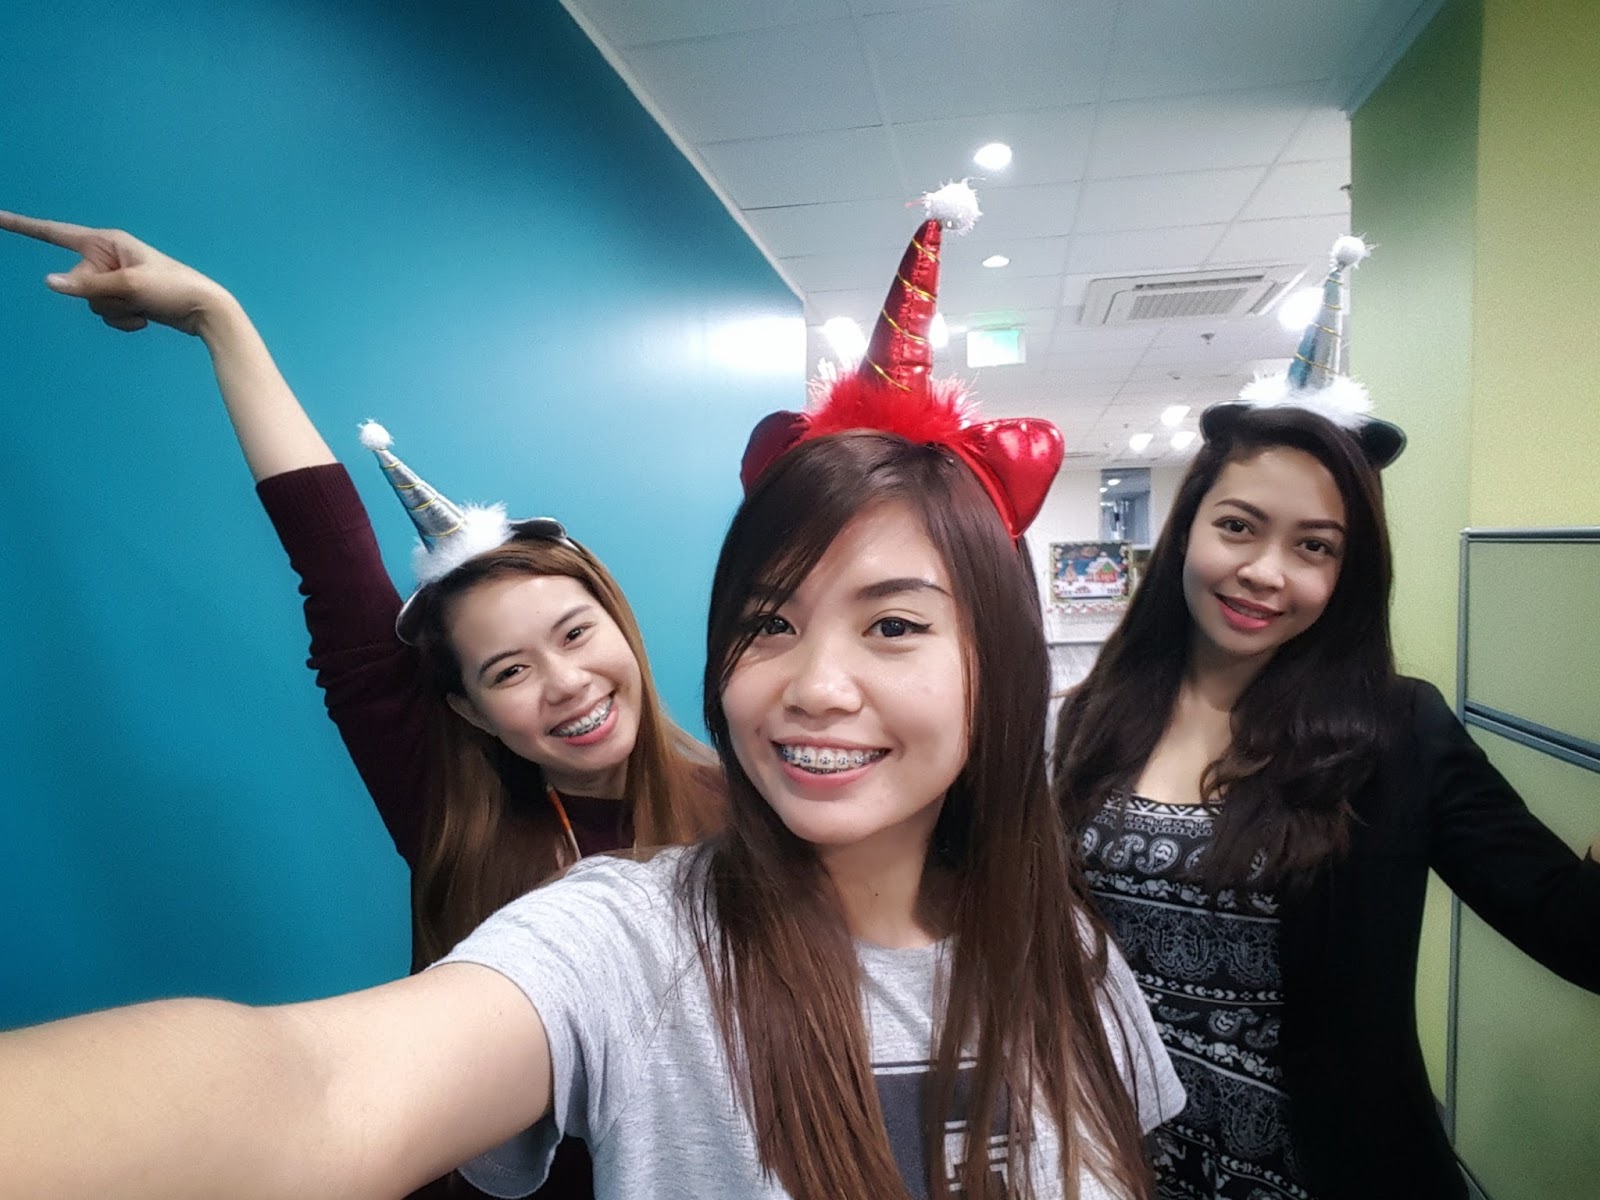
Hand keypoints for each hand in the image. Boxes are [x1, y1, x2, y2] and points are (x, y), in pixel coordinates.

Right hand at [0, 211, 231, 335]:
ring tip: (144, 305)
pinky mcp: (123, 297)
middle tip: (135, 296)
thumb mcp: (129, 286)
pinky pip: (107, 315)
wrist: (205, 310)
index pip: (53, 232)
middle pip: (76, 282)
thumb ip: (88, 285)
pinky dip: (124, 321)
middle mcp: (106, 256)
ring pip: (91, 303)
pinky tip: (146, 317)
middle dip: (102, 296)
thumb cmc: (173, 289)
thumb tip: (50, 283)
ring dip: (116, 311)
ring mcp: (113, 278)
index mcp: (105, 241)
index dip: (22, 226)